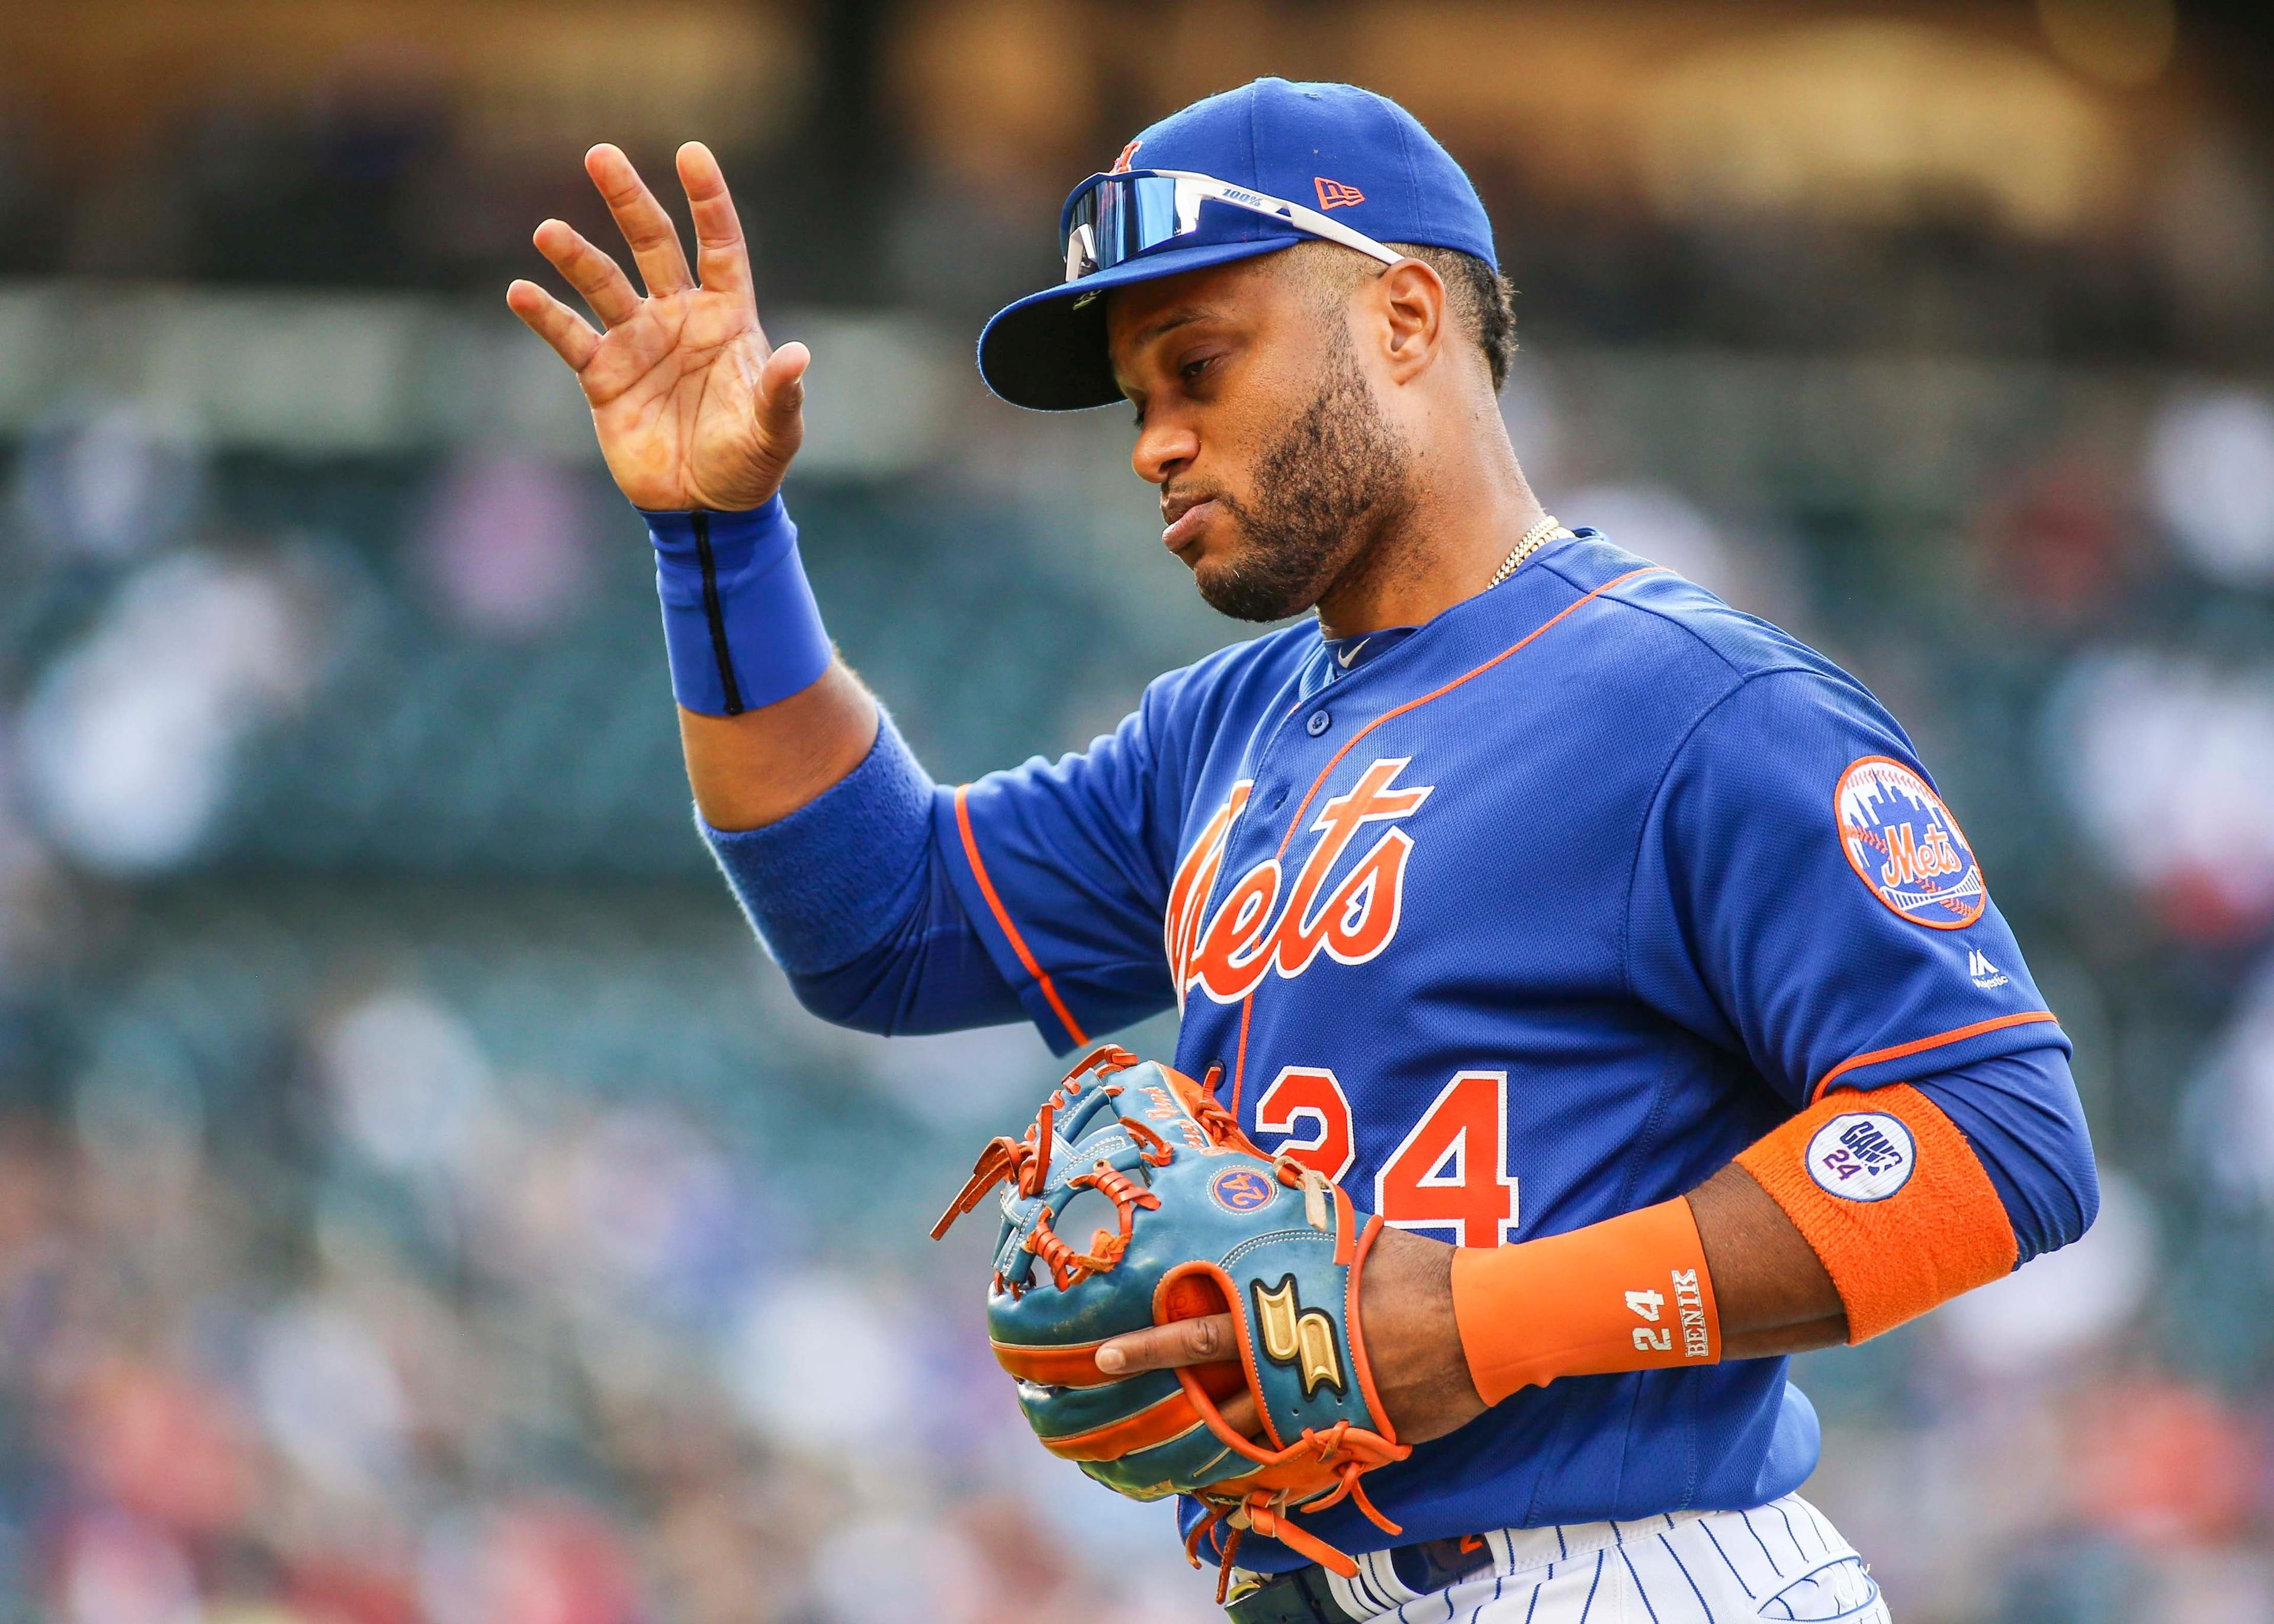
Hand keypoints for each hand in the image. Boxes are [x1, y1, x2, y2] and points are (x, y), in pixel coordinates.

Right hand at [506, 142, 808, 512]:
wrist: (705, 510)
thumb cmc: (749, 465)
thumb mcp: (774, 433)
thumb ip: (780, 394)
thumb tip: (797, 357)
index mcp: (726, 317)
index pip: (719, 245)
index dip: (708, 200)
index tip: (691, 154)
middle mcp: (679, 318)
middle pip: (652, 244)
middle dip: (628, 200)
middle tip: (601, 155)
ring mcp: (637, 343)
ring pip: (603, 284)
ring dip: (576, 257)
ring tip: (548, 232)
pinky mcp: (603, 377)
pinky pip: (570, 337)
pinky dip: (544, 315)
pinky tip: (520, 291)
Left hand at [1094, 1224, 1486, 1446]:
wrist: (1481, 1323)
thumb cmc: (1418, 1270)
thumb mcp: (1353, 1237)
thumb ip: (1307, 1222)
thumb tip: (1275, 1179)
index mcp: (1285, 1307)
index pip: (1202, 1330)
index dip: (1153, 1343)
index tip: (1104, 1354)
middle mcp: (1289, 1358)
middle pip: (1209, 1380)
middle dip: (1157, 1381)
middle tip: (1107, 1388)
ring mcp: (1315, 1403)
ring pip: (1245, 1428)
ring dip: (1206, 1435)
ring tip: (1161, 1448)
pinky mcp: (1346, 1433)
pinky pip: (1292, 1454)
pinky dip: (1262, 1462)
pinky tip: (1236, 1472)